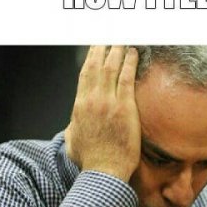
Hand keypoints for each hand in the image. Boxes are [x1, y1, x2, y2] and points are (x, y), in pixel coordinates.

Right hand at [65, 46, 140, 181]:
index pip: (85, 75)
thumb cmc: (90, 161)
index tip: (96, 48)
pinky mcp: (124, 108)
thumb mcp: (73, 142)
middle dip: (103, 48)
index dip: (91, 58)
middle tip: (109, 35)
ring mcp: (108, 102)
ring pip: (111, 68)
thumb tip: (73, 126)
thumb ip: (72, 129)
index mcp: (79, 106)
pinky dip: (129, 64)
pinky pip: (126, 79)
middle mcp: (91, 100)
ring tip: (122, 39)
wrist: (104, 171)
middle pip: (97, 66)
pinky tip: (133, 54)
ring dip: (116, 51)